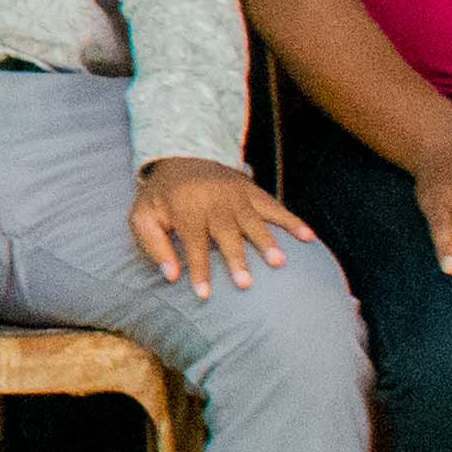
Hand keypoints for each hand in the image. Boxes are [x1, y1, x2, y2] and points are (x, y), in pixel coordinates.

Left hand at [128, 156, 314, 290]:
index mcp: (185, 207)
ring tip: (279, 263)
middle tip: (245, 284)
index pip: (193, 243)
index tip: (204, 296)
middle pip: (227, 233)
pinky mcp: (252, 190)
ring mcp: (235, 194)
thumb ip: (154, 245)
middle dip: (236, 258)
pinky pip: (274, 205)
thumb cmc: (161, 197)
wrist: (180, 155)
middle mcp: (213, 200)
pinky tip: (309, 237)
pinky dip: (292, 221)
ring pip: (254, 220)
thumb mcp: (142, 216)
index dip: (199, 270)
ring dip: (267, 241)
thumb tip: (170, 276)